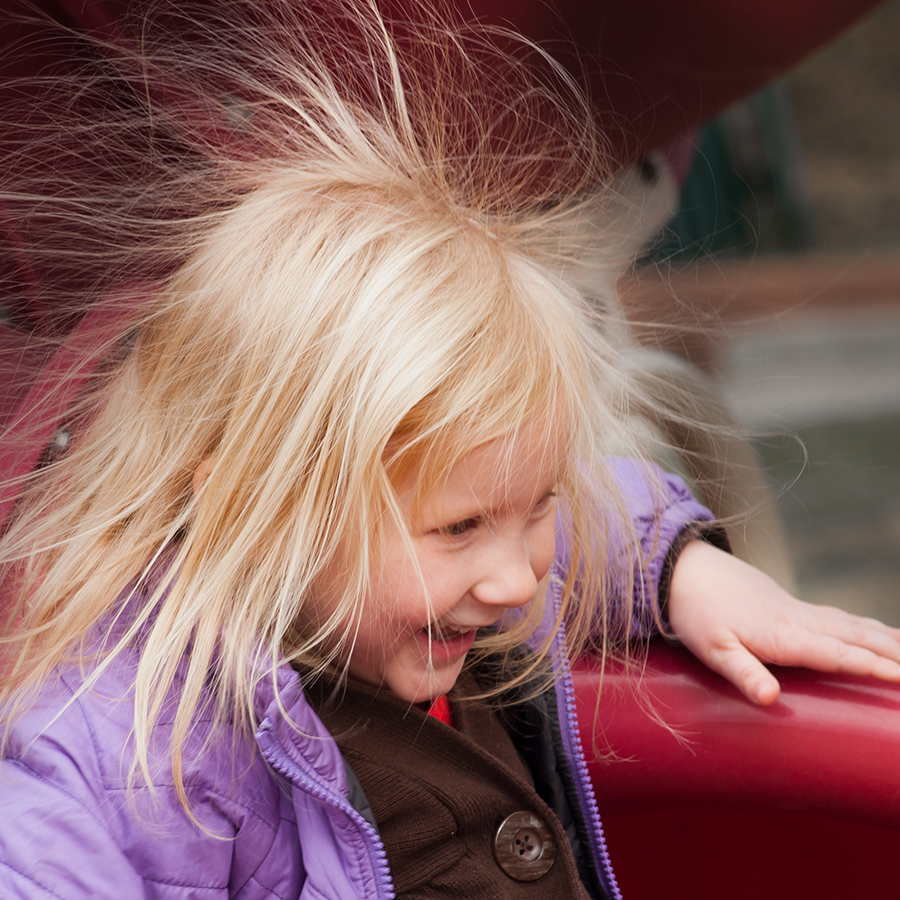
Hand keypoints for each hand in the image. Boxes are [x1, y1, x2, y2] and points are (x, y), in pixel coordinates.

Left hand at [666, 540, 899, 704]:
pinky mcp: (787, 603)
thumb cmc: (696, 613)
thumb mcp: (712, 649)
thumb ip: (744, 673)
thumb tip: (770, 698)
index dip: (874, 667)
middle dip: (894, 653)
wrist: (683, 569)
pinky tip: (870, 629)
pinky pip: (837, 616)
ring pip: (851, 623)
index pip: (839, 654)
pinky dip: (863, 625)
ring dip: (885, 637)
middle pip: (857, 637)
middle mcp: (798, 619)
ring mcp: (795, 609)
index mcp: (784, 635)